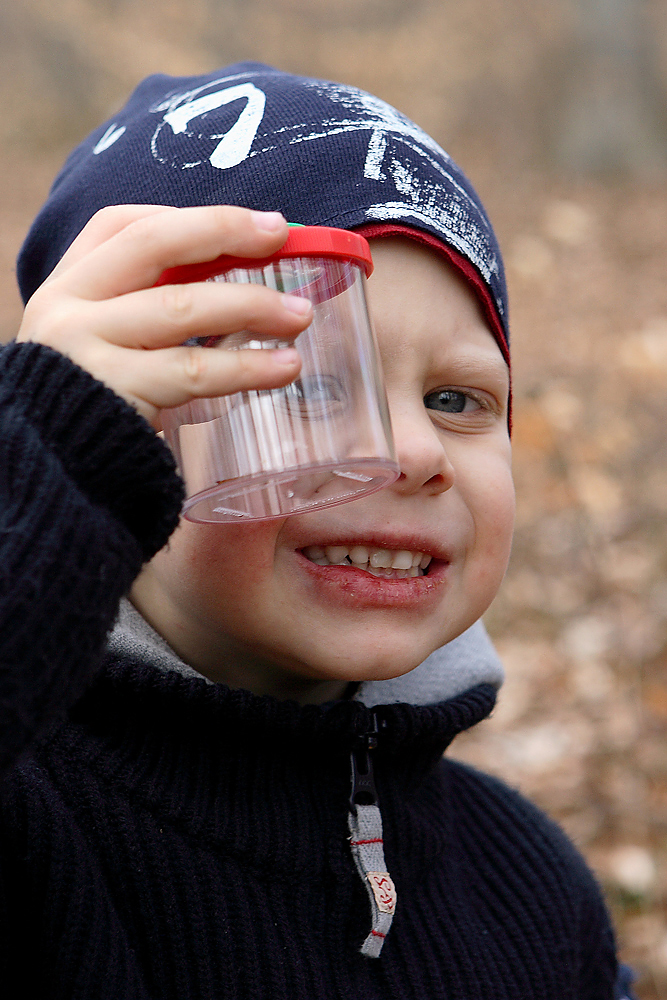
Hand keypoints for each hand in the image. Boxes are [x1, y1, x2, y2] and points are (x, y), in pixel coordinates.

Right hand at [16, 205, 310, 427]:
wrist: (51, 472)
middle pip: (153, 245)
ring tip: (300, 316)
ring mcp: (87, 349)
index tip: (256, 223)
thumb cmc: (94, 403)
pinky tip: (284, 367)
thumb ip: (147, 309)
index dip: (193, 218)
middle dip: (224, 232)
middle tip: (281, 236)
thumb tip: (242, 284)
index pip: (123, 225)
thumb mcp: (102, 342)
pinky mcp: (116, 394)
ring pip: (183, 307)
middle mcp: (67, 307)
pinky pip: (193, 371)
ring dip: (251, 305)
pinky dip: (246, 366)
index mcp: (67, 285)